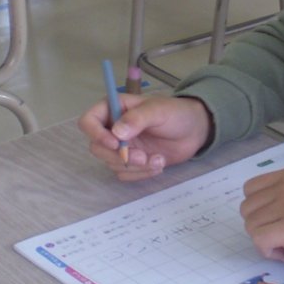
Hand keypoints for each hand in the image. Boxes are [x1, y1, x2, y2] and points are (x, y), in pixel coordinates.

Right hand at [78, 93, 211, 181]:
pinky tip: (158, 164)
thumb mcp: (158, 110)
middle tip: (143, 157)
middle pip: (97, 148)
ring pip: (112, 164)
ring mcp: (121, 147)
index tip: (115, 144)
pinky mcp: (131, 162)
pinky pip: (125, 174)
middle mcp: (112, 128)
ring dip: (135, 167)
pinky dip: (141, 173)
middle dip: (120, 156)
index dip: (96, 134)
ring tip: (159, 159)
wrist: (195, 131)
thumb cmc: (176, 113)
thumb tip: (117, 133)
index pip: (89, 121)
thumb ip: (137, 119)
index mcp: (114, 108)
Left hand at [240, 166, 283, 270]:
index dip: (259, 210)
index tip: (277, 222)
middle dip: (261, 227)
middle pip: (248, 209)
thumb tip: (261, 212)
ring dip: (267, 241)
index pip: (251, 189)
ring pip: (252, 226)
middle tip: (283, 237)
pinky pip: (261, 241)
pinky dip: (271, 252)